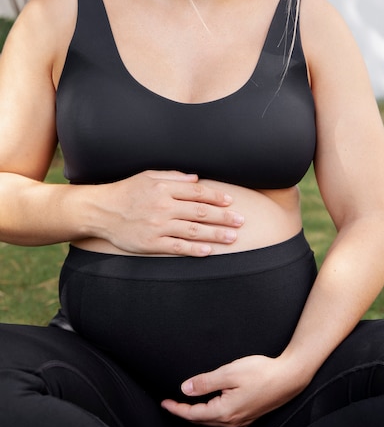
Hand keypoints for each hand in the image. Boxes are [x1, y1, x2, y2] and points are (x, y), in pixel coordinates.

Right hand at [96, 170, 243, 255]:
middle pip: (201, 212)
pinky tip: (209, 251)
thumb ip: (173, 176)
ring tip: (232, 237)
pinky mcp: (151, 243)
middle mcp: (163, 207)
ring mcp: (158, 226)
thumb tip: (196, 179)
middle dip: (224, 217)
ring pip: (193, 231)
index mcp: (164, 188)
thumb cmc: (125, 191)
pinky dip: (194, 250)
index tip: (230, 201)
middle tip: (240, 221)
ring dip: (216, 235)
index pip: (197, 192)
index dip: (217, 197)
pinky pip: (177, 247)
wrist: (100, 211)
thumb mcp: (148, 176)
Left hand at [161, 355, 307, 426]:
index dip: (177, 408)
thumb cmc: (261, 372)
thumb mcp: (229, 372)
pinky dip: (211, 413)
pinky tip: (210, 405)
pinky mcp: (249, 416)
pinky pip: (223, 419)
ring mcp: (242, 420)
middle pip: (202, 420)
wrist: (289, 377)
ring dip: (198, 414)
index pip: (193, 414)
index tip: (164, 403)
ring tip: (187, 404)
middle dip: (185, 412)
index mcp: (225, 411)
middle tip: (171, 403)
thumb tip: (186, 389)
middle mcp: (232, 421)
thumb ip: (206, 382)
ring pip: (212, 421)